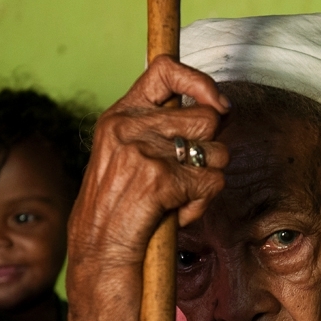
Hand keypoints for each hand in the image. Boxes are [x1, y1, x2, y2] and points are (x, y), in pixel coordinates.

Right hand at [67, 55, 230, 276]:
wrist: (99, 250)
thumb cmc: (122, 205)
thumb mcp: (131, 152)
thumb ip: (164, 126)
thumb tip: (221, 108)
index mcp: (121, 114)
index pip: (165, 70)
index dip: (200, 81)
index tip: (218, 104)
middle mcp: (129, 126)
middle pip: (208, 118)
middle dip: (210, 149)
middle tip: (189, 173)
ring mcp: (143, 150)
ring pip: (218, 152)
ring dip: (208, 180)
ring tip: (179, 196)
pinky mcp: (160, 178)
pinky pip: (212, 183)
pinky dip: (201, 205)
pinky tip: (176, 213)